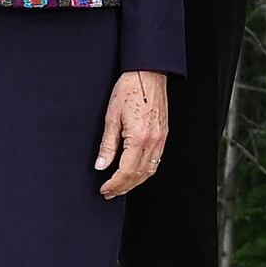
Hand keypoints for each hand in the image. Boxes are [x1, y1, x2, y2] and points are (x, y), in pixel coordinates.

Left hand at [98, 69, 172, 196]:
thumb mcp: (111, 117)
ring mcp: (161, 139)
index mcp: (139, 138)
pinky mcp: (164, 135)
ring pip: (149, 170)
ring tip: (121, 187)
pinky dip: (145, 171)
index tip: (104, 189)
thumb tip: (101, 165)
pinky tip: (135, 173)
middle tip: (109, 193)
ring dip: (134, 182)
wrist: (148, 74)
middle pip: (138, 175)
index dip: (114, 184)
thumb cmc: (130, 89)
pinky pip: (156, 161)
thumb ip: (107, 145)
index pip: (126, 171)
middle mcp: (153, 141)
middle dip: (123, 187)